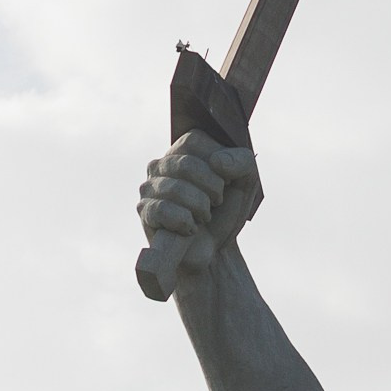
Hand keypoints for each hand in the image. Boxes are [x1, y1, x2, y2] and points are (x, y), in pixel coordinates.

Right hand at [136, 131, 261, 286]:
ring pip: (175, 188)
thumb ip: (243, 162)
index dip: (217, 165)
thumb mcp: (246, 182)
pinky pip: (163, 210)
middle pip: (186, 165)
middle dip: (212, 189)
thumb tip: (218, 163)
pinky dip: (185, 222)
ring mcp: (149, 186)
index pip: (195, 141)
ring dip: (201, 208)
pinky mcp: (145, 210)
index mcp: (183, 148)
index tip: (225, 182)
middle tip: (216, 203)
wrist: (216, 250)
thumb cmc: (226, 211)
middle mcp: (161, 163)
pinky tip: (190, 228)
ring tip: (204, 217)